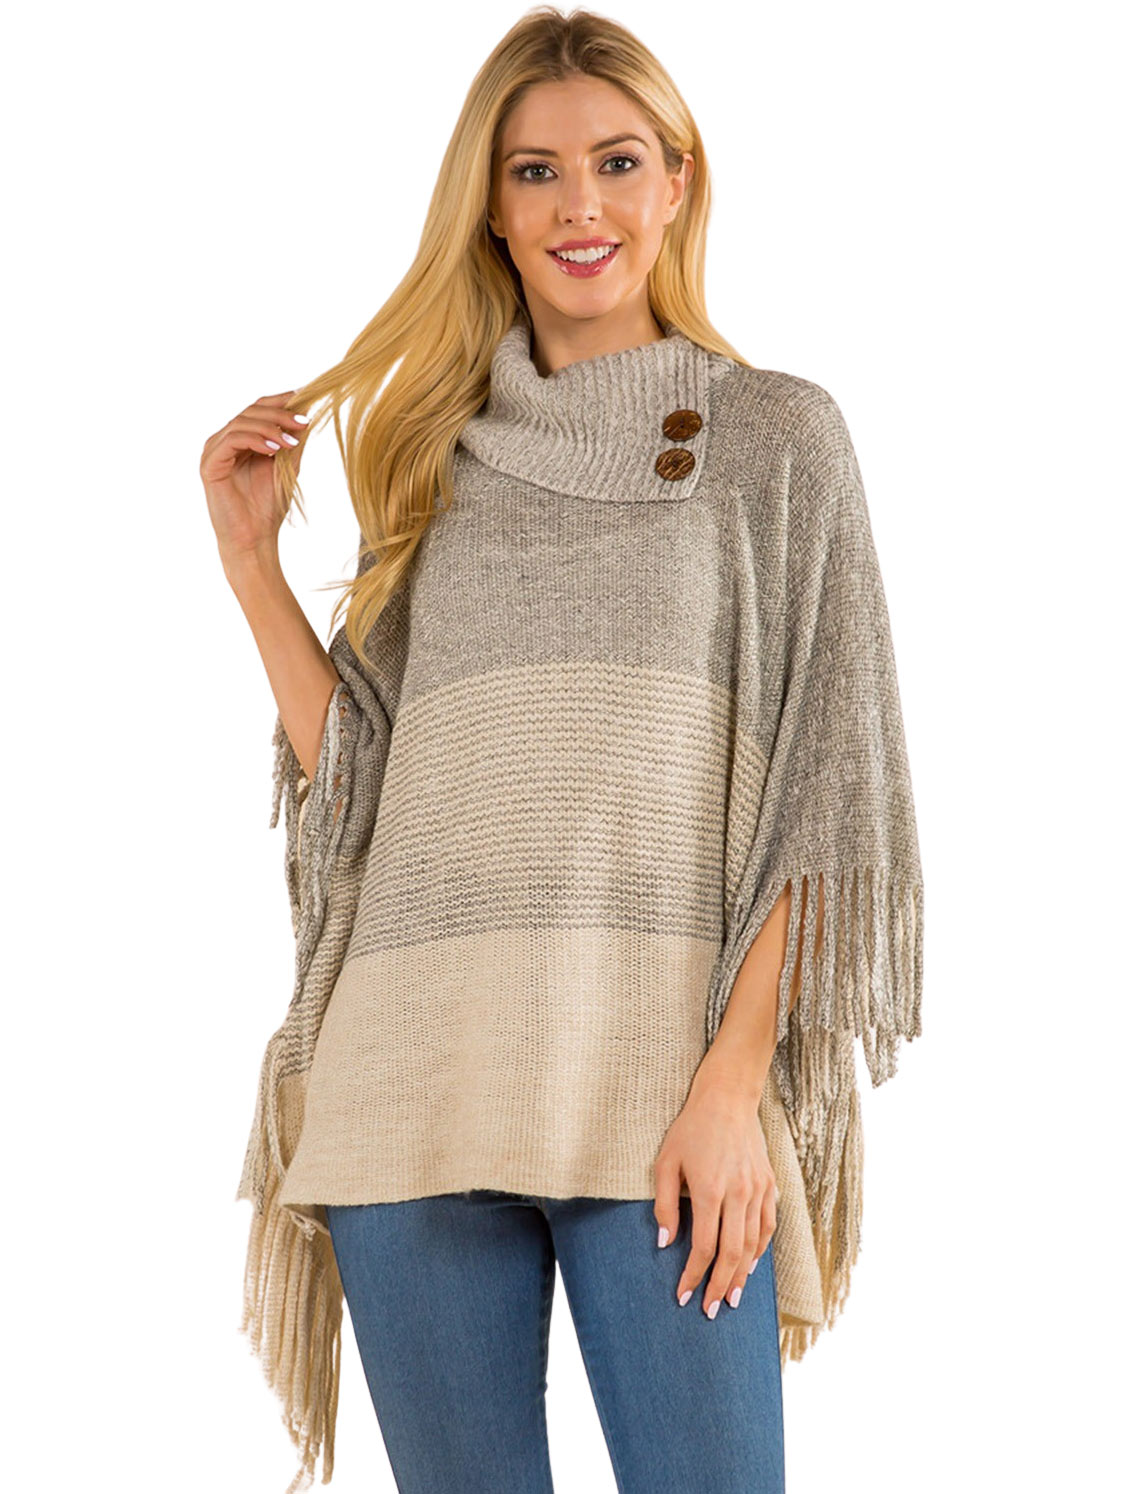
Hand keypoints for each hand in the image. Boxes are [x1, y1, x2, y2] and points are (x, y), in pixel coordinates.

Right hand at [199, 391, 311, 565]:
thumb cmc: (268, 507)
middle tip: (303, 421)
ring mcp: (214, 450)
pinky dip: (255, 440)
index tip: (305, 397)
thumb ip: (292, 442)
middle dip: (280, 413)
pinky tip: (274, 449)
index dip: (280, 400)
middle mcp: (224, 441)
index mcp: (241, 439)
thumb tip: (307, 413)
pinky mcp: (210, 463)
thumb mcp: (286, 467)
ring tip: (292, 441)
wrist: (254, 539)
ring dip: (270, 427)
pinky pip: (232, 440)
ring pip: (242, 422)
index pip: (258, 408)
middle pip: (251, 411)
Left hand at [652, 1064, 778, 1318]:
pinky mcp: (769, 1184)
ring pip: (753, 1244)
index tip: (682, 1295)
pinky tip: (750, 1264)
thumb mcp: (666, 1161)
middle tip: (711, 1310)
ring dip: (743, 1275)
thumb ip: (664, 1204)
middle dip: (721, 1286)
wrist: (727, 1099)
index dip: (693, 1275)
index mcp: (710, 1190)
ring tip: (733, 1298)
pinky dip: (760, 1250)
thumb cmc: (690, 1129)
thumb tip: (666, 1242)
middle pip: (732, 1254)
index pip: (704, 1247)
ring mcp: (758, 1189)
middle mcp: (738, 1194)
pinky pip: (768, 1226)